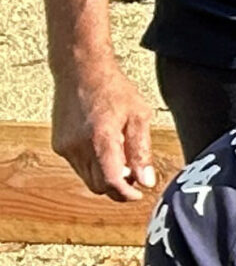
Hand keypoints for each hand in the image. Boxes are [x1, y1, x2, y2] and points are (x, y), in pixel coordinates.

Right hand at [52, 56, 157, 202]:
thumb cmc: (114, 90)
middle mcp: (78, 146)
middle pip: (98, 186)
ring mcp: (65, 146)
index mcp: (101, 138)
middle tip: (135, 174)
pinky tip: (105, 147)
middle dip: (118, 187)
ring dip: (105, 177)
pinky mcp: (58, 145)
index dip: (126, 194)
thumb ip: (142, 151)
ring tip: (122, 157)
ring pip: (87, 178)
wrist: (80, 71)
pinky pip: (78, 166)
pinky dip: (93, 166)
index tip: (139, 194)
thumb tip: (147, 181)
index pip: (111, 181)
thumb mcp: (139, 116)